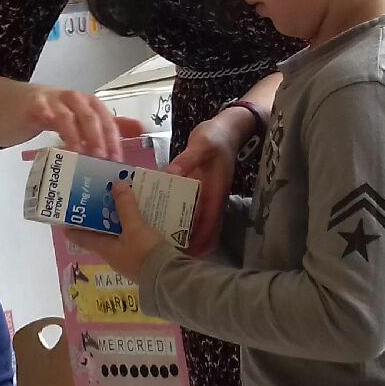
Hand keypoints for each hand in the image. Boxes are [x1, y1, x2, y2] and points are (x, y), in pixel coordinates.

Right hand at [25, 85, 144, 159]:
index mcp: (87, 103)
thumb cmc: (45, 113)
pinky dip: (54, 127)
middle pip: (92, 117)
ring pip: (70, 117)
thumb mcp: (75, 118)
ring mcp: (53, 101)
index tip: (118, 161)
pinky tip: (57, 143)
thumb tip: (138, 129)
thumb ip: (103, 124)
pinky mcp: (33, 106)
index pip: (107, 119)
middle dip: (100, 139)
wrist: (5, 104)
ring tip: (83, 156)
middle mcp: (73, 99)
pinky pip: (46, 115)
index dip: (114, 139)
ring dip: (79, 137)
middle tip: (103, 161)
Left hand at [66, 182, 162, 281]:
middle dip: (100, 217)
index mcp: (105, 248)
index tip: (68, 214)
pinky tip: (143, 218)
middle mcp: (113, 254)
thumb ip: (126, 206)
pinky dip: (134, 228)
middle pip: (101, 234)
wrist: (167, 277)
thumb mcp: (135, 227)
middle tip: (101, 198)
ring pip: (118, 235)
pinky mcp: (142, 258)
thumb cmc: (145, 253)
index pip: (81, 238)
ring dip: (119, 222)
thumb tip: (116, 184)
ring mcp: (127, 257)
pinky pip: (133, 239)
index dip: (72, 227)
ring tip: (124, 204)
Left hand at [167, 110, 250, 256]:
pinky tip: (158, 218)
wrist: (226, 129)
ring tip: (160, 243)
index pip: (210, 223)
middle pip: (203, 230)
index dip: (200, 241)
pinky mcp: (200, 192)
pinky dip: (177, 218)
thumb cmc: (216, 138)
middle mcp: (212, 200)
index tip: (186, 256)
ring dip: (183, 234)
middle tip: (167, 255)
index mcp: (215, 193)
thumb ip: (187, 159)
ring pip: (196, 223)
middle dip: (189, 244)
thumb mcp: (202, 145)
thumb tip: (170, 174)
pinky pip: (189, 211)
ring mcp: (206, 197)